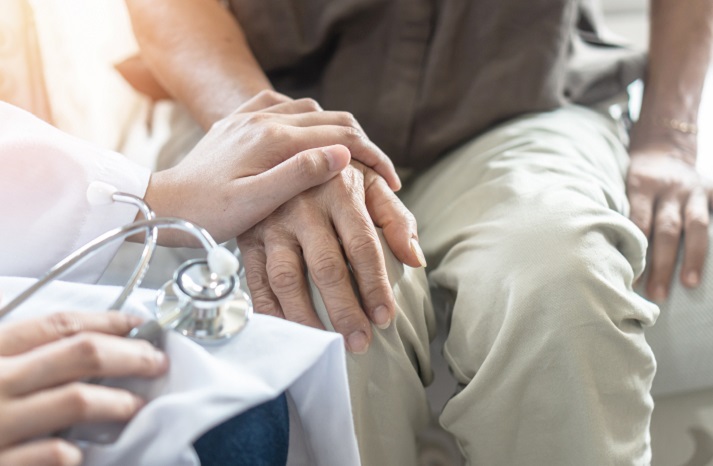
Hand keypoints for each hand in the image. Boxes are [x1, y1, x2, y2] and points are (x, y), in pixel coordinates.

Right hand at [0, 312, 167, 465]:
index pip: (60, 325)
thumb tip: (96, 346)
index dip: (109, 321)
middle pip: (82, 354)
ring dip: (119, 402)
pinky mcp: (1, 465)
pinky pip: (55, 453)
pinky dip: (78, 450)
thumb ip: (28, 357)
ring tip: (137, 406)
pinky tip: (88, 449)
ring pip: (78, 400)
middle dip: (132, 355)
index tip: (140, 325)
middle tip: (156, 363)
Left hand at [145, 91, 400, 245]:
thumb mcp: (255, 202)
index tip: (390, 181)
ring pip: (309, 109)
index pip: (339, 136)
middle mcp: (264, 119)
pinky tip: (306, 136)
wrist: (161, 203)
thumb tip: (341, 155)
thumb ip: (299, 175)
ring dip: (335, 129)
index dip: (372, 156)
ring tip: (350, 157)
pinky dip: (305, 118)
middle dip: (361, 143)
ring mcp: (249, 117)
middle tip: (379, 172)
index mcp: (273, 139)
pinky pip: (281, 107)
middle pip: (330, 119)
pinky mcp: (237, 123)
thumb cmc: (207, 213)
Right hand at [238, 160, 424, 353]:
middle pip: (326, 267)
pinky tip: (287, 331)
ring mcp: (271, 223)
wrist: (279, 152)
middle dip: (345, 310)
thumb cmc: (335, 174)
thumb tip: (416, 260)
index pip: (362, 246)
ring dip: (306, 317)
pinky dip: (270, 310)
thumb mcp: (370, 182)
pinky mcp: (248, 237)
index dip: (374, 285)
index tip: (385, 318)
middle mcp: (303, 207)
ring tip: (325, 344)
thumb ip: (396, 218)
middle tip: (359, 342)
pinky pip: (256, 279)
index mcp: (339, 191)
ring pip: (287, 278)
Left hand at [627, 143, 710, 300]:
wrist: (662, 149)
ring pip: (696, 226)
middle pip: (666, 229)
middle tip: (657, 293)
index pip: (638, 223)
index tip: (630, 281)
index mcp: (641, 186)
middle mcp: (668, 189)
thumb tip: (602, 252)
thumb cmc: (635, 179)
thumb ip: (619, 214)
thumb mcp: (621, 186)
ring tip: (689, 284)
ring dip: (694, 257)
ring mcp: (692, 191)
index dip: (635, 251)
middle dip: (662, 263)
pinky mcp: (711, 190)